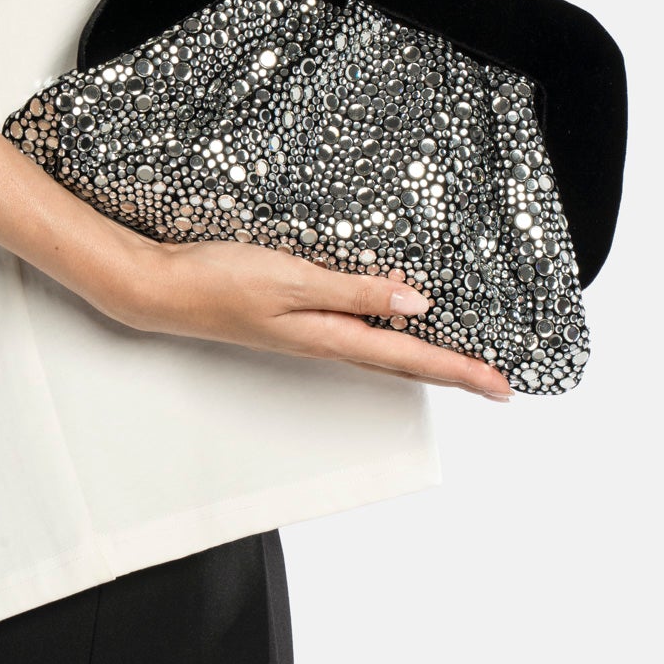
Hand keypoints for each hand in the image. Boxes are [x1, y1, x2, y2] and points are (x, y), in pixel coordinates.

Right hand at [103, 235, 514, 400]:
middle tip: (496, 383)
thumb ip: (353, 289)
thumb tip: (415, 302)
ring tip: (460, 363)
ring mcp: (308, 334)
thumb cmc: (218, 281)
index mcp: (329, 335)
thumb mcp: (292, 278)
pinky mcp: (293, 321)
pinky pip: (356, 336)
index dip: (460, 369)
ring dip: (424, 360)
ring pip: (382, 353)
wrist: (161, 289)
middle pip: (404, 364)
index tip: (502, 384)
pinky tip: (391, 327)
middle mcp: (324, 341)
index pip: (411, 357)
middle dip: (453, 372)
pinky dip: (388, 339)